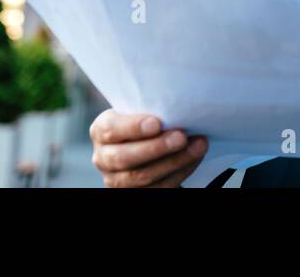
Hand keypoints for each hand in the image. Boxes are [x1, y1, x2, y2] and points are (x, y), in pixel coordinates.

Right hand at [89, 109, 208, 187]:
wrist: (146, 143)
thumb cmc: (146, 121)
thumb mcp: (140, 111)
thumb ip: (150, 109)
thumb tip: (179, 106)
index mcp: (101, 130)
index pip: (110, 129)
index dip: (133, 128)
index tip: (157, 123)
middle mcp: (103, 157)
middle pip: (124, 157)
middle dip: (157, 147)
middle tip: (181, 137)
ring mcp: (116, 179)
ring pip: (142, 177)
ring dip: (174, 161)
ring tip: (198, 146)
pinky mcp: (134, 192)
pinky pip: (157, 187)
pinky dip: (179, 173)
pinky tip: (194, 159)